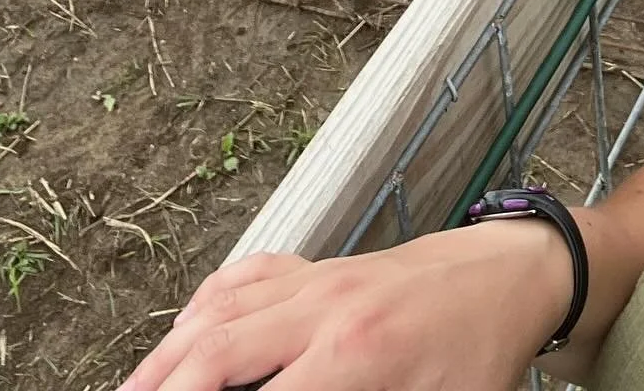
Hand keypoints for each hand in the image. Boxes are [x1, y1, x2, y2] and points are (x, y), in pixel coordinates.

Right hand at [117, 220, 572, 390]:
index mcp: (355, 358)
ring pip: (218, 311)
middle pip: (215, 352)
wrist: (509, 276)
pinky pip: (246, 276)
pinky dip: (204, 306)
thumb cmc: (481, 356)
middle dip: (164, 389)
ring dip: (167, 356)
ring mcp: (316, 279)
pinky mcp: (319, 265)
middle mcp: (323, 310)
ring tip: (134, 390)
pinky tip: (184, 333)